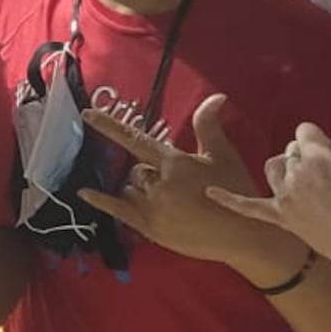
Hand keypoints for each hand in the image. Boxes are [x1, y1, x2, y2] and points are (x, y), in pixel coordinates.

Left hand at [78, 94, 289, 281]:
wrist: (245, 234)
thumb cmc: (236, 190)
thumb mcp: (223, 154)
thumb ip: (209, 125)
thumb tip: (216, 97)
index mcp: (175, 163)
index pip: (135, 139)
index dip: (109, 126)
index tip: (87, 115)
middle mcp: (159, 184)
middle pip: (136, 170)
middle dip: (148, 173)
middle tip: (175, 184)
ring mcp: (153, 208)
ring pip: (129, 189)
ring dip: (139, 189)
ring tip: (166, 198)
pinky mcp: (151, 229)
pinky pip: (119, 211)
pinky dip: (101, 201)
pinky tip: (84, 193)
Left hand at [207, 104, 330, 276]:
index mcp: (318, 157)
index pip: (305, 131)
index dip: (321, 142)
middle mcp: (296, 174)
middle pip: (291, 149)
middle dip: (308, 156)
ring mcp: (285, 197)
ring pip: (273, 168)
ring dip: (285, 170)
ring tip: (308, 182)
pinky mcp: (281, 218)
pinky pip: (249, 206)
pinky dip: (229, 199)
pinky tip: (209, 192)